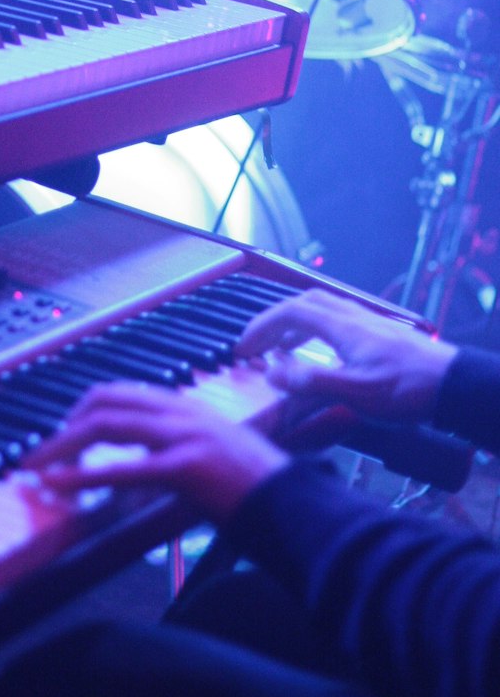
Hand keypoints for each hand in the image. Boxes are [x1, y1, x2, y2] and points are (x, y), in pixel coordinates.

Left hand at [28, 382, 288, 523]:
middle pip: (106, 402)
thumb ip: (175, 453)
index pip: (123, 393)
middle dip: (65, 423)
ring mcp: (184, 436)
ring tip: (35, 465)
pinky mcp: (187, 467)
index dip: (85, 408)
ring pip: (107, 426)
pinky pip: (124, 469)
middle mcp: (182, 413)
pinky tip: (60, 485)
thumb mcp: (212, 457)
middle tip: (41, 451)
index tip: (64, 431)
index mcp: (187, 408)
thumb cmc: (258, 490)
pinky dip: (83, 476)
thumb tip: (139, 466)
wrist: (296, 506)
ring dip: (62, 446)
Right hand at [234, 288, 457, 422]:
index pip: (288, 312)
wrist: (453, 385)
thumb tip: (273, 373)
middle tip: (257, 344)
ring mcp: (367, 322)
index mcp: (341, 326)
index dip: (260, 327)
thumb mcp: (354, 393)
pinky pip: (337, 319)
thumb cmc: (407, 390)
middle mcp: (352, 316)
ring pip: (320, 308)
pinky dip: (316, 329)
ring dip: (294, 323)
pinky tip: (321, 351)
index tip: (242, 347)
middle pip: (302, 303)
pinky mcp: (379, 332)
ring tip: (281, 348)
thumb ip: (310, 381)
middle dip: (273, 320)